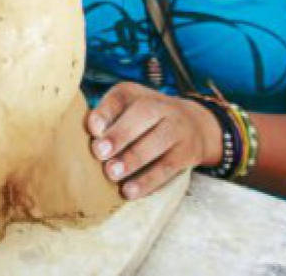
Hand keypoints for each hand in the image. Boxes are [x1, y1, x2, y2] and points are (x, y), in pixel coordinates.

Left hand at [84, 82, 221, 199]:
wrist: (196, 124)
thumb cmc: (145, 121)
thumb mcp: (126, 111)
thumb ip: (106, 122)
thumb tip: (89, 140)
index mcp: (135, 94)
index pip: (121, 96)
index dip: (105, 112)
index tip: (93, 129)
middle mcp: (160, 106)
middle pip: (142, 114)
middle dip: (120, 134)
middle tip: (99, 153)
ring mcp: (177, 128)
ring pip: (157, 141)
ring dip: (133, 159)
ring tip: (112, 174)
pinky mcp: (186, 153)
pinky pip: (168, 167)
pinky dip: (148, 181)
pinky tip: (131, 191)